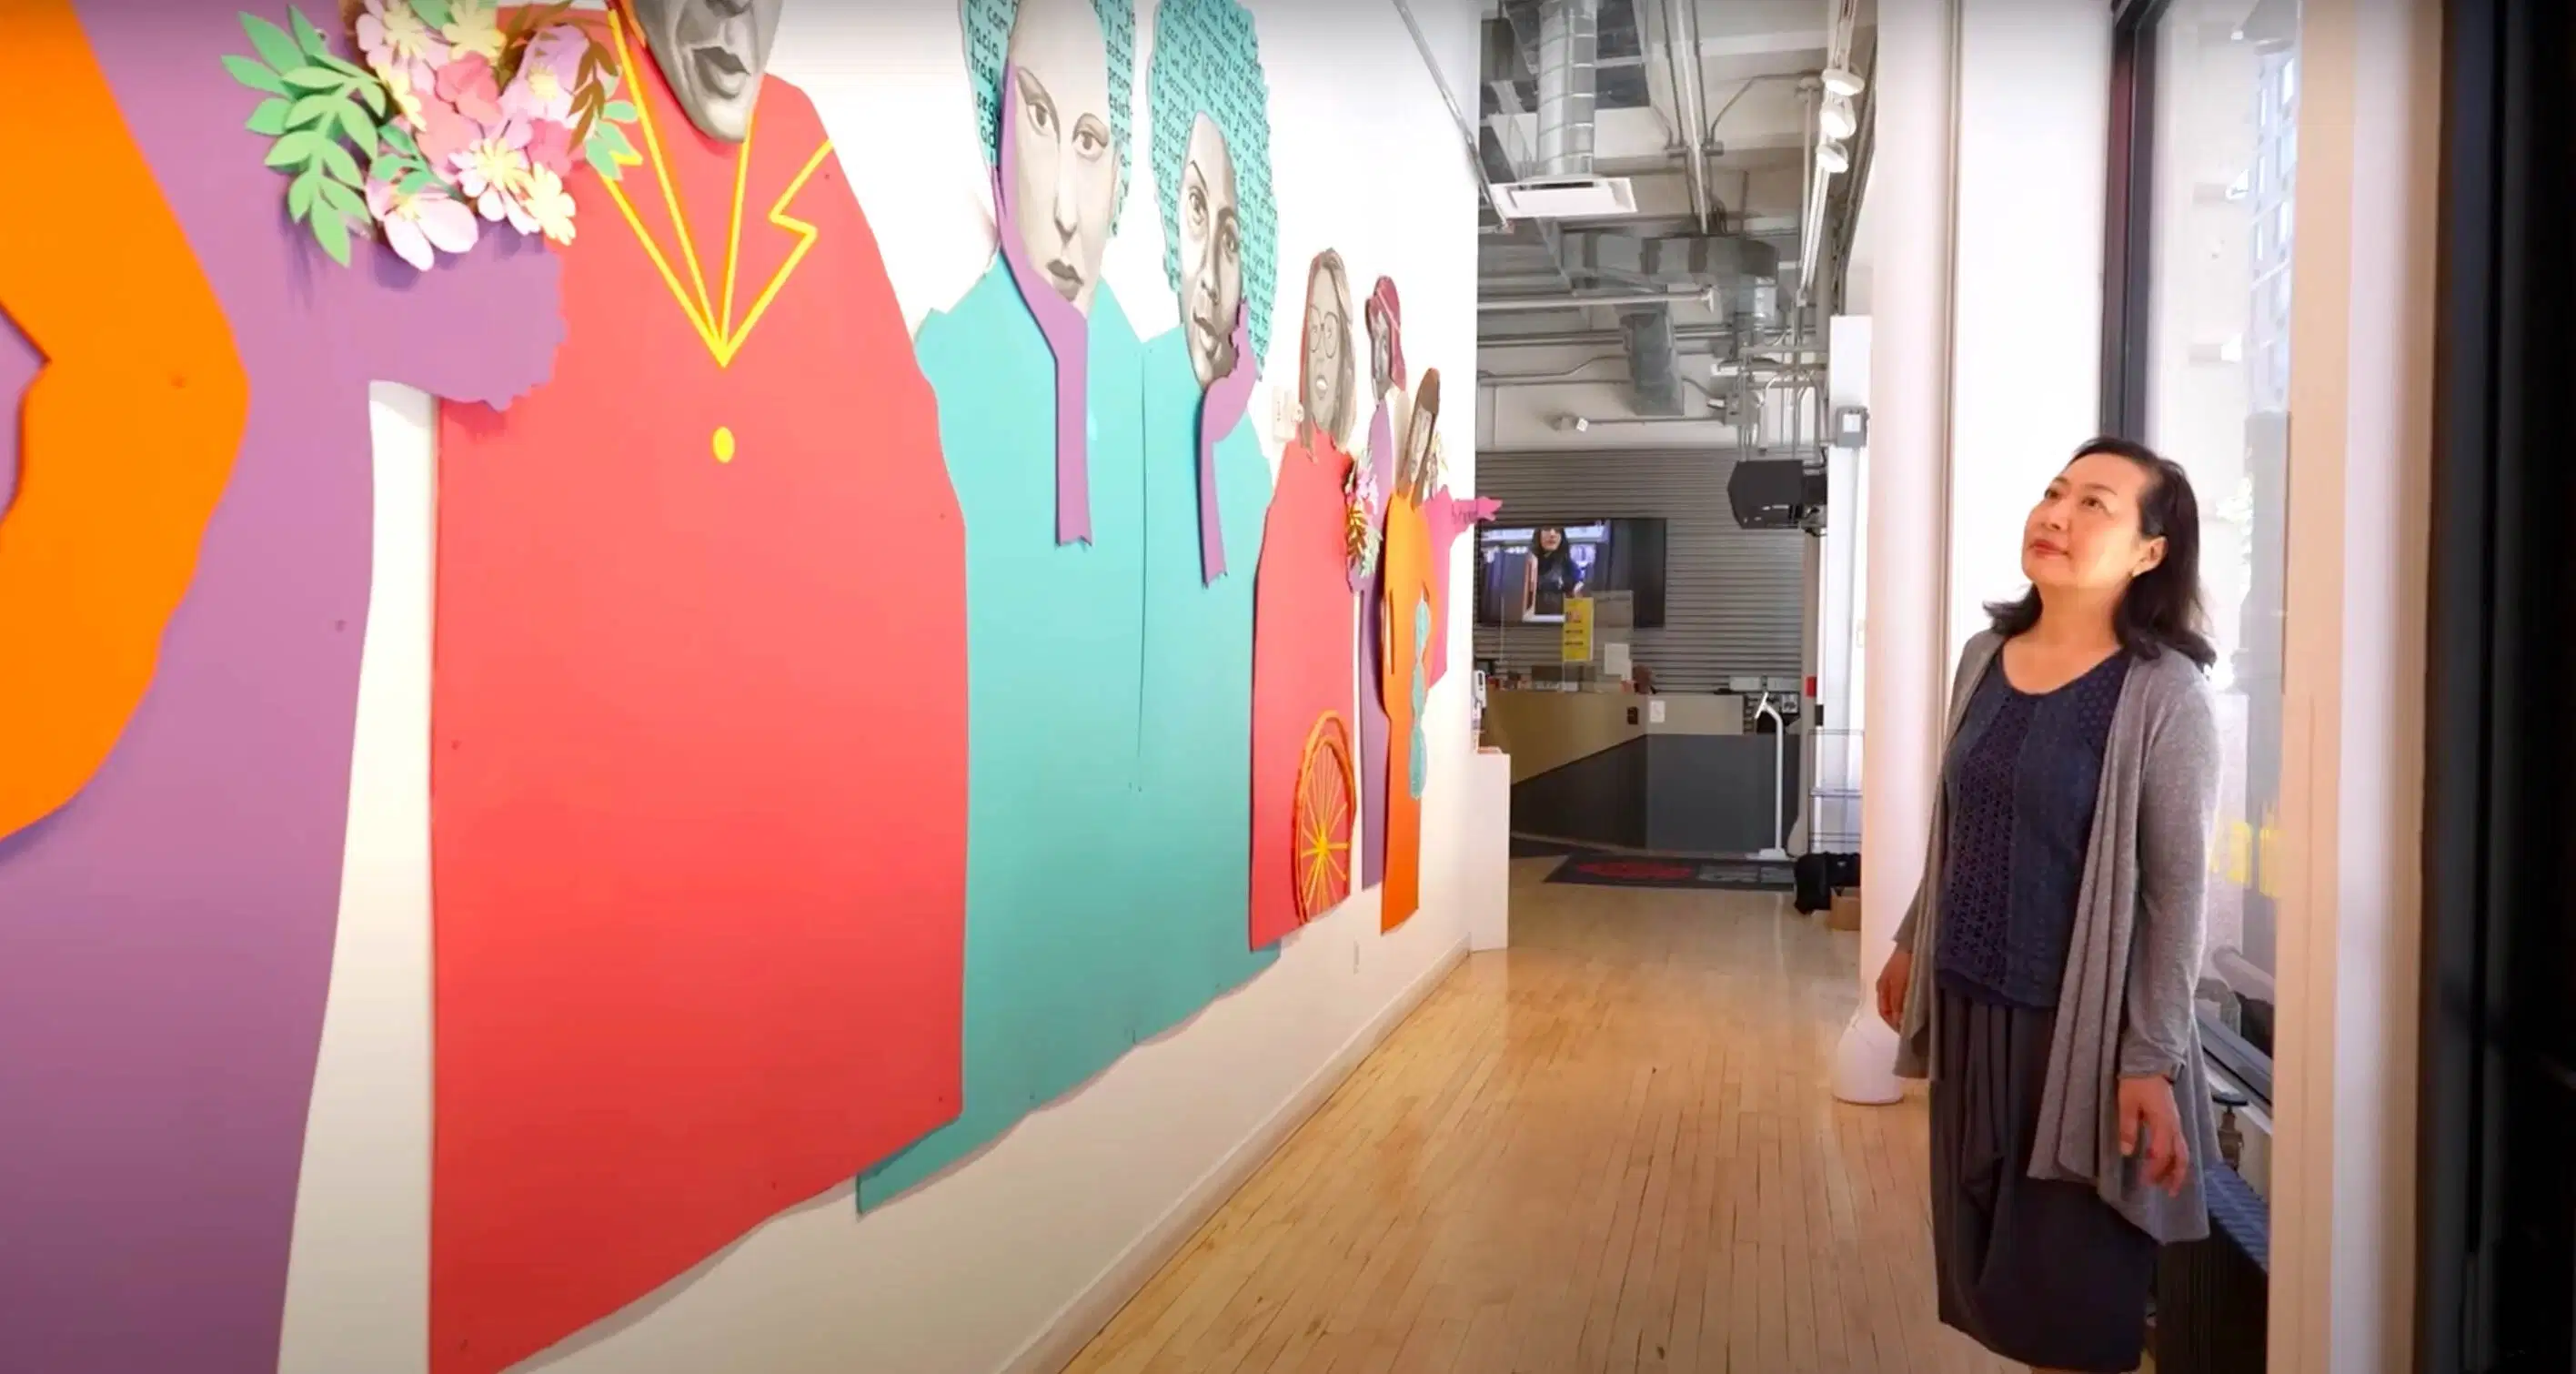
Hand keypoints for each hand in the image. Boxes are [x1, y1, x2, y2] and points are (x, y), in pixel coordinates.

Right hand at [1874, 948, 1910, 1030]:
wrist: (1914, 941)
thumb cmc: (1904, 964)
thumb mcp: (1900, 985)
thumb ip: (1898, 1004)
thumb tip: (1898, 1023)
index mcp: (1881, 988)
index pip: (1884, 1013)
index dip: (1894, 1024)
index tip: (1907, 1032)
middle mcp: (1887, 985)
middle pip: (1891, 1008)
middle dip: (1900, 1018)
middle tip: (1915, 1026)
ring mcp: (1896, 980)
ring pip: (1899, 1002)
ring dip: (1906, 1010)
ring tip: (1918, 1016)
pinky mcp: (1906, 976)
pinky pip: (1906, 994)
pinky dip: (1911, 1002)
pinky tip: (1920, 1003)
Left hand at [2119, 1073, 2190, 1195]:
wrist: (2150, 1063)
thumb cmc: (2136, 1082)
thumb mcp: (2126, 1103)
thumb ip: (2127, 1128)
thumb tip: (2126, 1152)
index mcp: (2163, 1123)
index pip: (2161, 1154)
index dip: (2154, 1170)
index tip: (2145, 1182)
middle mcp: (2174, 1126)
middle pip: (2181, 1157)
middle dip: (2175, 1176)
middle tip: (2167, 1192)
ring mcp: (2176, 1123)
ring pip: (2183, 1151)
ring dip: (2178, 1169)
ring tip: (2169, 1184)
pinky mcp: (2174, 1120)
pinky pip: (2180, 1144)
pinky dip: (2177, 1158)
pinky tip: (2169, 1164)